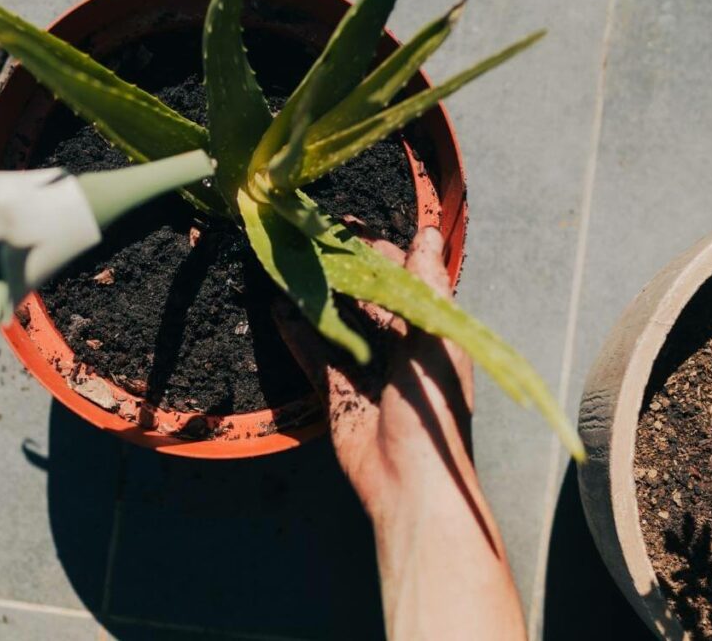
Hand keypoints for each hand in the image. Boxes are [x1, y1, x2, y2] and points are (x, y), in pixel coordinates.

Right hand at [275, 226, 524, 639]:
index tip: (346, 226)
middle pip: (364, 298)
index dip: (376, 251)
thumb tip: (427, 232)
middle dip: (339, 271)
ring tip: (286, 266)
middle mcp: (397, 346)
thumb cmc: (433, 412)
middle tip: (305, 240)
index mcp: (428, 331)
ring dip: (314, 297)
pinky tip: (278, 310)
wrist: (411, 485)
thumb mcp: (434, 342)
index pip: (401, 279)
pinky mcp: (338, 393)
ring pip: (336, 323)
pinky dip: (297, 335)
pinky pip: (315, 357)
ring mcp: (364, 369)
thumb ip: (426, 287)